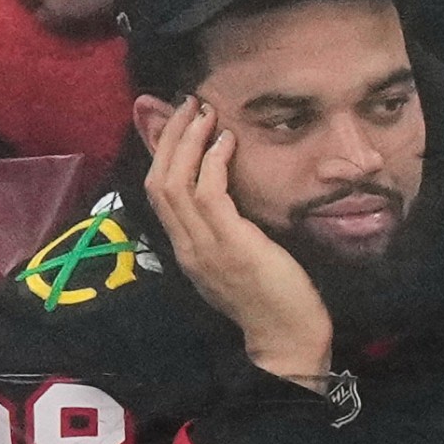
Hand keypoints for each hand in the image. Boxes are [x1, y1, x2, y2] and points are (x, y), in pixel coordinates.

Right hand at [144, 98, 331, 391]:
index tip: (181, 120)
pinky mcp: (232, 245)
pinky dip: (212, 162)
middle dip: (170, 136)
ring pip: (175, 183)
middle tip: (192, 103)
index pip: (157, 191)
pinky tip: (227, 142)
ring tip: (207, 113)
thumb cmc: (271, 300)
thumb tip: (218, 192)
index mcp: (186, 249)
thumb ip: (223, 226)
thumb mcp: (236, 258)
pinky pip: (208, 194)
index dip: (163, 150)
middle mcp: (187, 247)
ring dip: (188, 141)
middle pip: (158, 181)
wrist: (287, 339)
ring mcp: (205, 247)